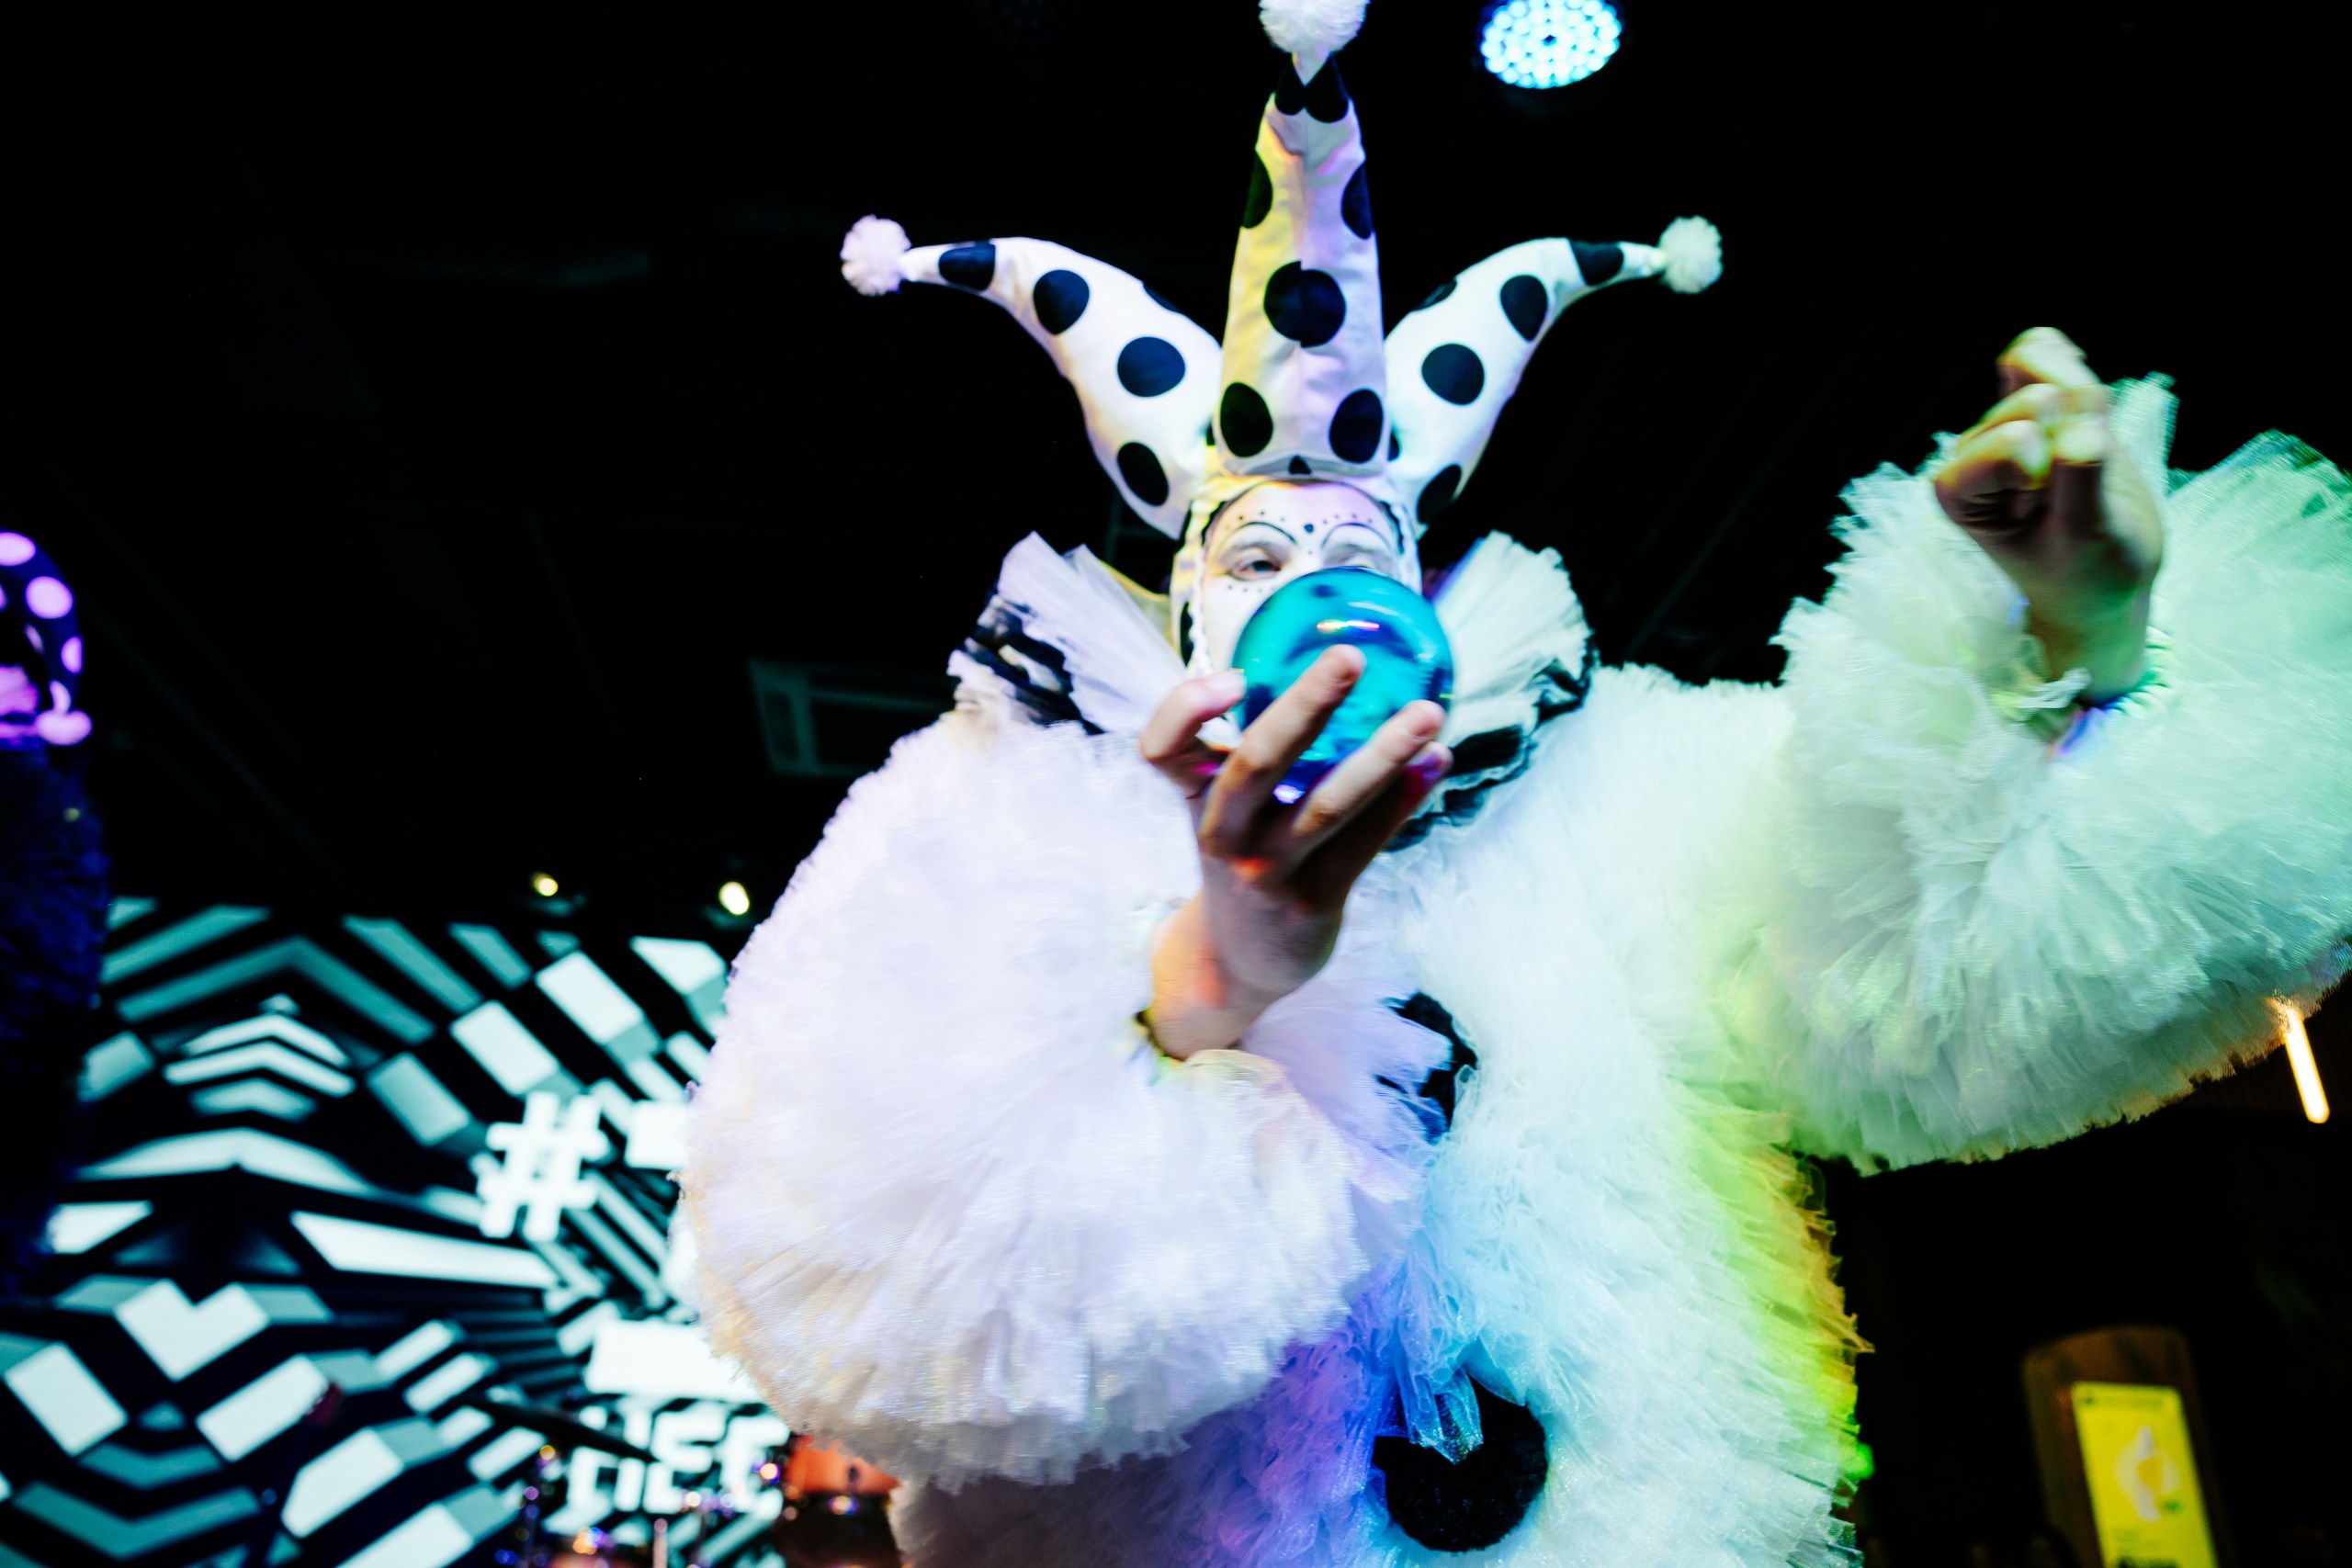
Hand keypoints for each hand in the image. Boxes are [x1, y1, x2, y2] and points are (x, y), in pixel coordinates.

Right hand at [1138, 646, 1449, 1058]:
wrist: (1239, 961)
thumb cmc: (1242, 854)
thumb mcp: (1220, 804)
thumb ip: (1248, 747)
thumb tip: (1325, 673)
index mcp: (1195, 797)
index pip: (1161, 749)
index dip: (1185, 708)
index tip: (1235, 677)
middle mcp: (1223, 833)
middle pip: (1256, 761)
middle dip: (1306, 704)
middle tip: (1351, 656)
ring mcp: (1269, 870)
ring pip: (1327, 805)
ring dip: (1382, 755)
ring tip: (1428, 713)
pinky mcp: (1313, 901)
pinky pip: (1364, 842)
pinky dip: (1403, 798)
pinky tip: (1436, 762)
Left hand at [1932, 328, 2163, 699]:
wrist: (2105, 579)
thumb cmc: (2086, 570)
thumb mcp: (2089, 536)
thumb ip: (2081, 478)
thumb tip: (2083, 425)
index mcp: (1957, 492)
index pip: (2013, 445)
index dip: (2053, 474)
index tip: (2054, 517)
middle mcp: (1969, 451)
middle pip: (2034, 401)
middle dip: (2077, 438)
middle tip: (2078, 493)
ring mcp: (2001, 423)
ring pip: (2045, 368)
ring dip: (2087, 407)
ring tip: (2088, 462)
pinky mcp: (2035, 404)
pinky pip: (2044, 348)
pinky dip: (2073, 364)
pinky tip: (2088, 409)